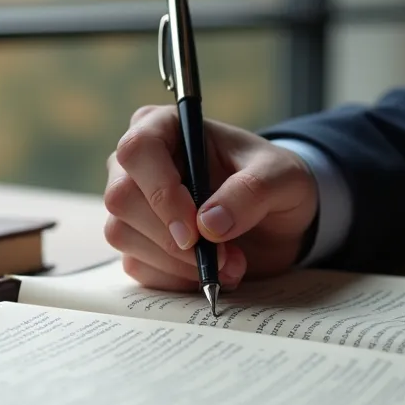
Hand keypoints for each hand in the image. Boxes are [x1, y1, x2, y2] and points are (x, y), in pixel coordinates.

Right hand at [103, 105, 317, 290]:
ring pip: (122, 234)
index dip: (161, 191)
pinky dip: (177, 278)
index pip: (138, 149)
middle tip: (223, 256)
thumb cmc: (273, 182)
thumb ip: (252, 191)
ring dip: (177, 262)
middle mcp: (137, 163)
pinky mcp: (136, 241)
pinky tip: (211, 272)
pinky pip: (137, 266)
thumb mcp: (283, 178)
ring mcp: (132, 204)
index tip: (195, 230)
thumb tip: (207, 224)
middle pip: (120, 197)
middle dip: (170, 237)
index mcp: (165, 127)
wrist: (276, 221)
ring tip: (229, 265)